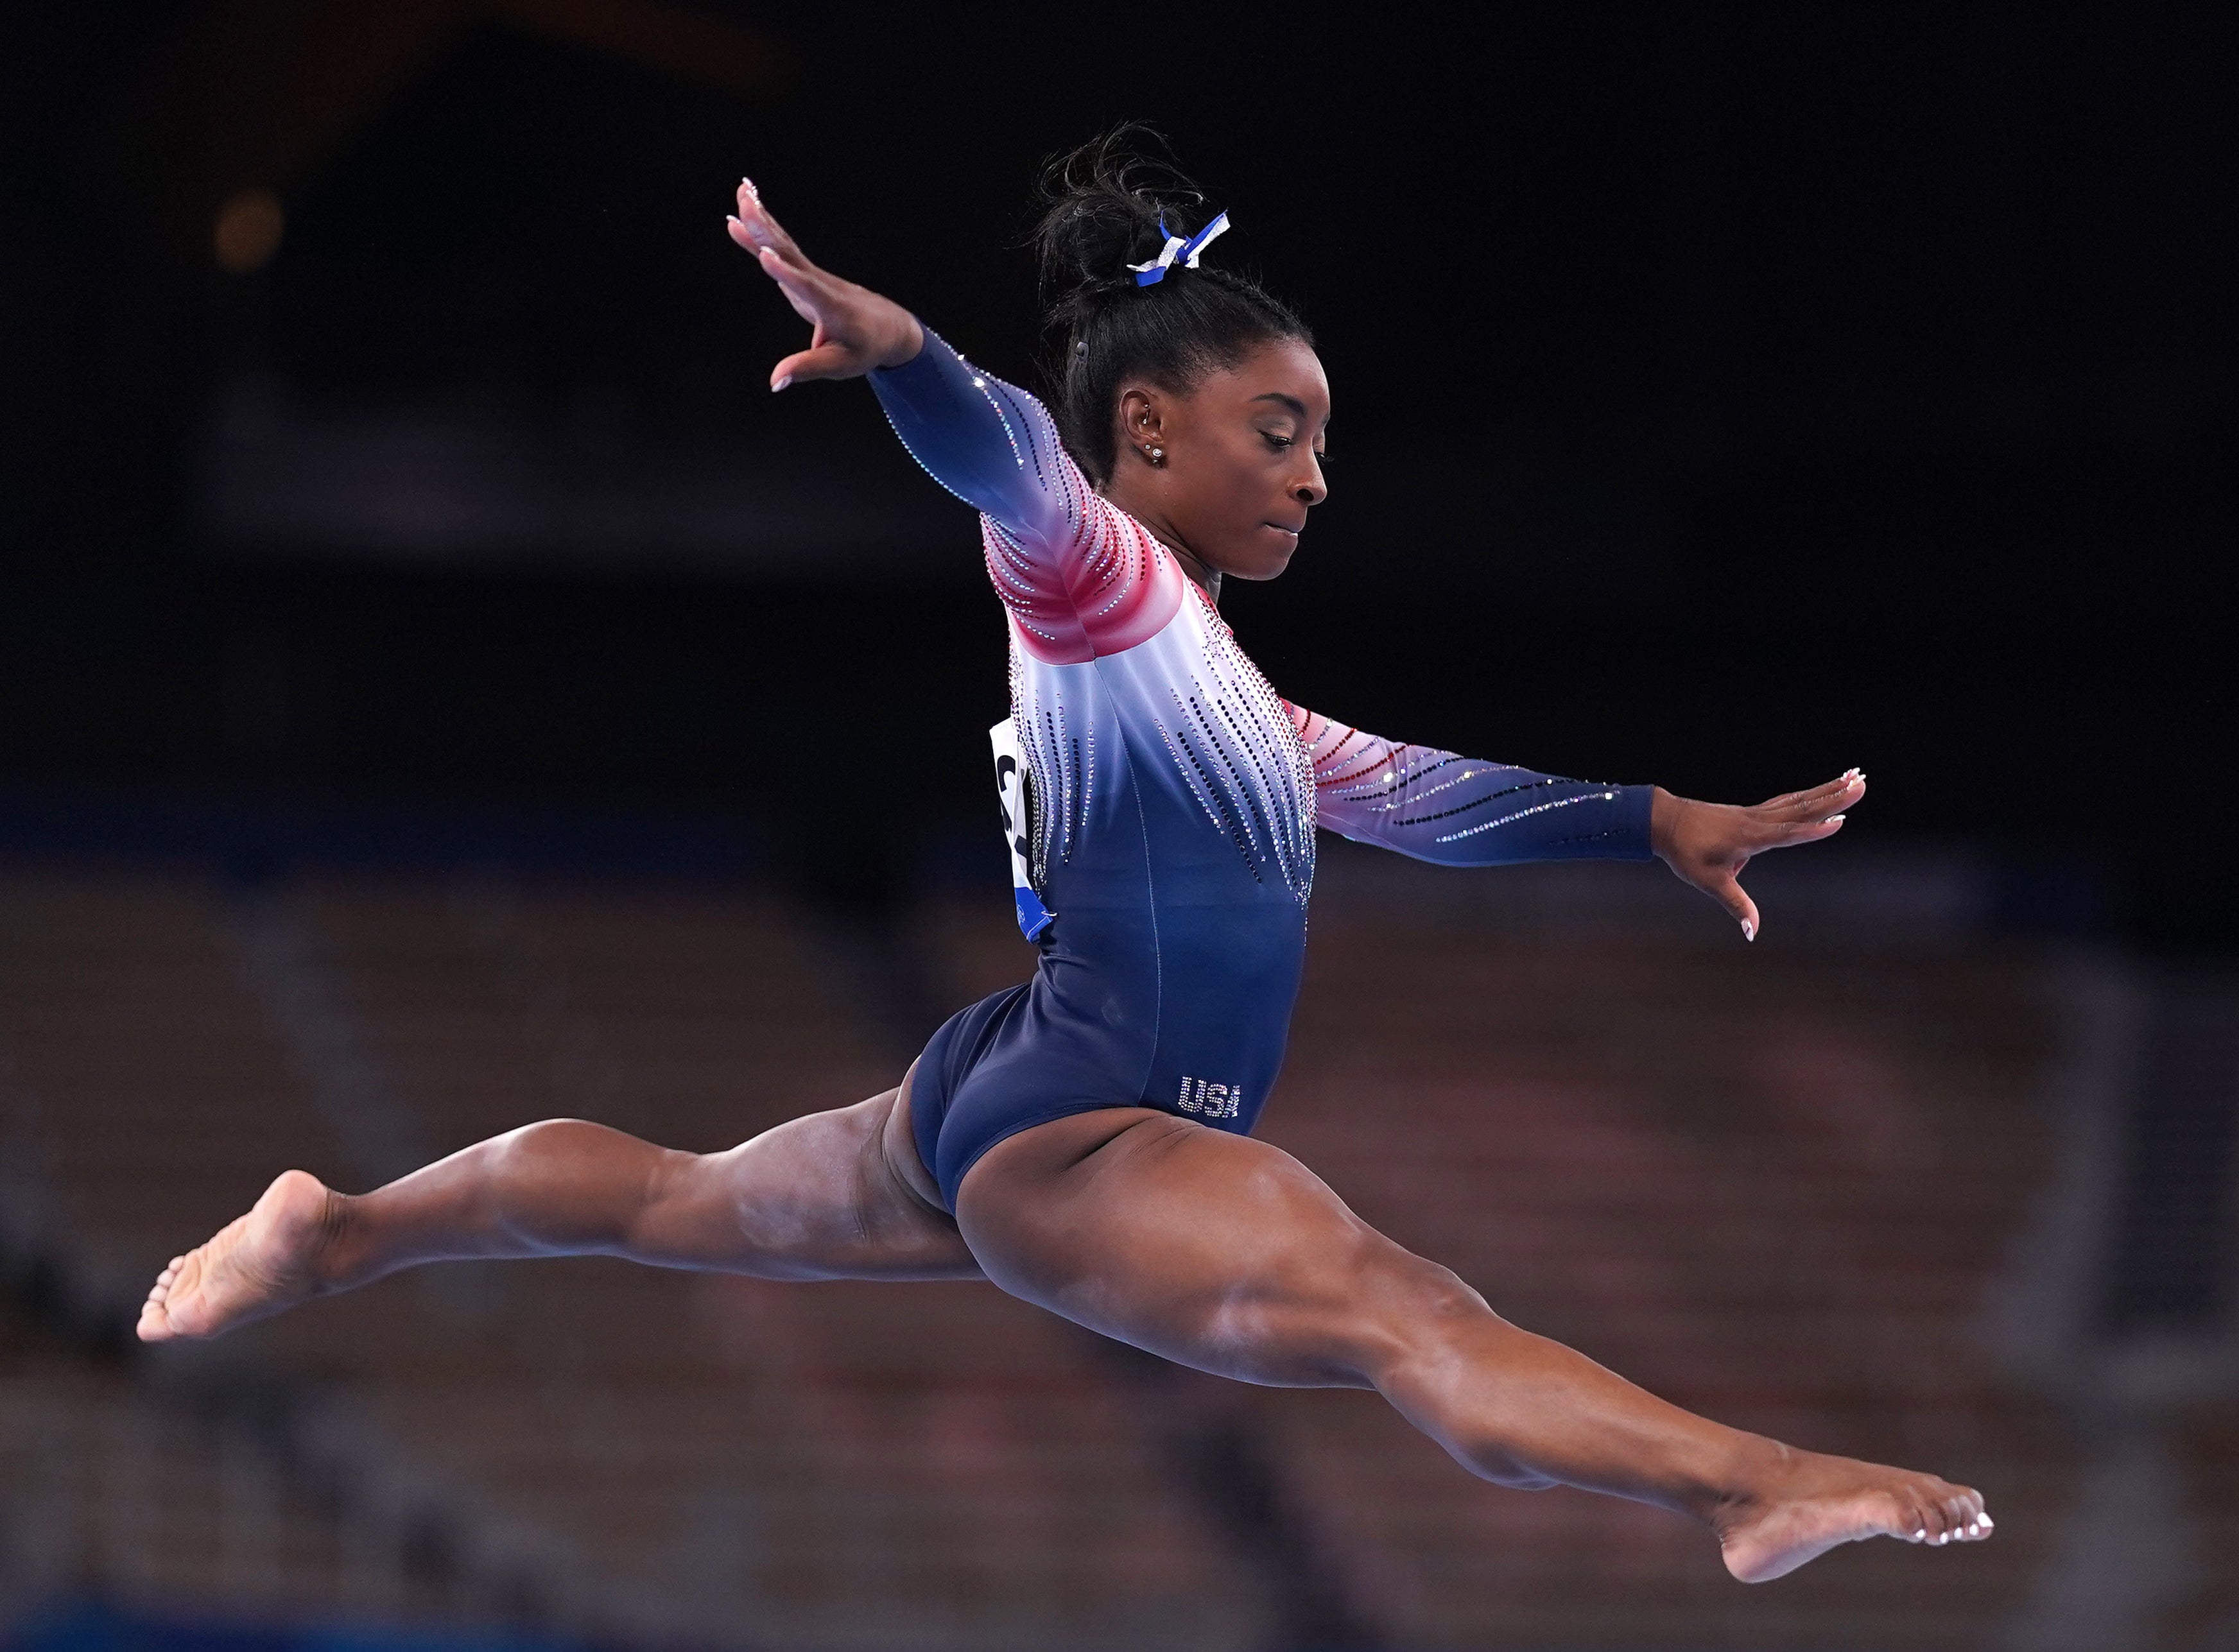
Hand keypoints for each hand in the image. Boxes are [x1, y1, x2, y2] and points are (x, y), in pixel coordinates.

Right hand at [725, 178, 923, 388]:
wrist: (888, 327)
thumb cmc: (864, 348)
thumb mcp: (838, 365)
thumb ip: (806, 370)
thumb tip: (774, 383)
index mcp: (830, 306)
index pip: (806, 288)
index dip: (787, 274)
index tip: (767, 256)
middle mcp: (819, 283)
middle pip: (790, 253)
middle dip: (766, 229)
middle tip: (745, 202)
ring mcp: (811, 273)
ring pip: (784, 242)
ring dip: (761, 218)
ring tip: (741, 191)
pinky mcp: (804, 271)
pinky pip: (781, 246)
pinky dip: (761, 229)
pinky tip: (740, 214)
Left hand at [1650, 769, 1864, 940]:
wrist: (1665, 821)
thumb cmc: (1686, 853)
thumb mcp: (1709, 883)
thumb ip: (1736, 905)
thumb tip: (1753, 933)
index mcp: (1751, 837)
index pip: (1788, 833)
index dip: (1813, 830)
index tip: (1840, 822)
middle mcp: (1758, 821)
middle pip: (1802, 807)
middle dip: (1835, 797)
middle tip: (1863, 783)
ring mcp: (1757, 813)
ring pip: (1799, 799)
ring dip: (1828, 788)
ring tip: (1855, 775)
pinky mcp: (1754, 812)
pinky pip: (1788, 800)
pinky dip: (1809, 794)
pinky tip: (1825, 789)